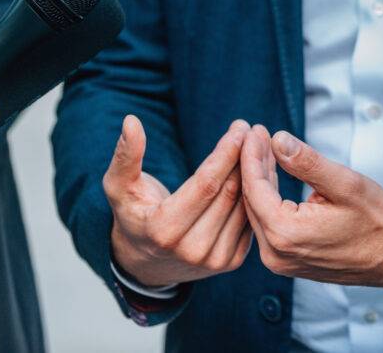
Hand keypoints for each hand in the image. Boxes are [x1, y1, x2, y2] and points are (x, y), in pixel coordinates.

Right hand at [105, 116, 252, 286]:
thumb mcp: (119, 187)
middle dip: (245, 157)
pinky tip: (263, 169)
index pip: (206, 184)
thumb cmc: (133, 213)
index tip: (239, 128)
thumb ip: (125, 155)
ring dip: (258, 172)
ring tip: (262, 143)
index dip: (225, 153)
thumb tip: (131, 121)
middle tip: (255, 128)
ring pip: (246, 206)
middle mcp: (193, 250)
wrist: (148, 261)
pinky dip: (261, 193)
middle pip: (229, 193)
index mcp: (164, 230)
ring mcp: (215, 259)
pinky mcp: (232, 261)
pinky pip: (253, 220)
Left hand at [240, 125, 382, 288]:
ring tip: (264, 150)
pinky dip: (269, 199)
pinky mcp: (286, 262)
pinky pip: (267, 225)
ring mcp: (279, 262)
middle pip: (251, 200)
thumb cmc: (376, 221)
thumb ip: (308, 162)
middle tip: (257, 134)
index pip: (254, 187)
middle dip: (253, 164)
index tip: (254, 130)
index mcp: (286, 233)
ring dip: (259, 180)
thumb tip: (278, 139)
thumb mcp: (346, 184)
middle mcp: (276, 254)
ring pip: (257, 212)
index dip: (252, 154)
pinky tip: (273, 176)